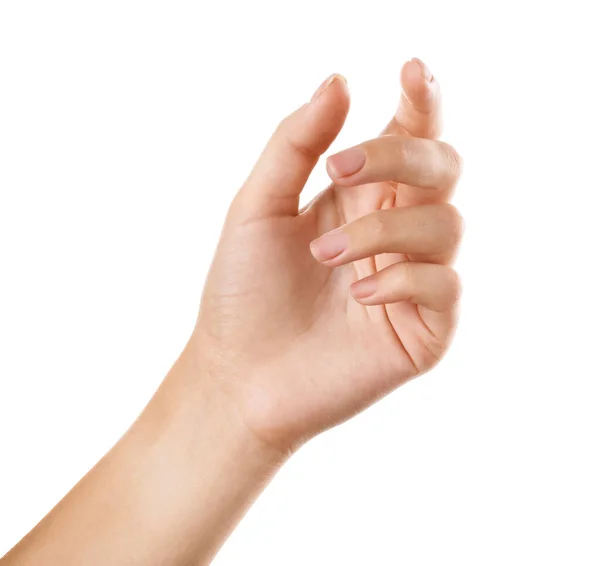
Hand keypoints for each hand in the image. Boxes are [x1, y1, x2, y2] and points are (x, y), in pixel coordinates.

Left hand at [192, 59, 462, 454]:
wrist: (238, 374)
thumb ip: (296, 144)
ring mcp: (414, 280)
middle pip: (442, 167)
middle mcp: (395, 232)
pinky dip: (403, 278)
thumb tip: (340, 79)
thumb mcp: (258, 207)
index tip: (411, 70)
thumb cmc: (243, 291)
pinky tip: (357, 295)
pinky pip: (445, 285)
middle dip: (401, 155)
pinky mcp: (425, 329)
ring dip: (384, 229)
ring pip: (445, 224)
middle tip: (340, 169)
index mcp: (361, 198)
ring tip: (324, 254)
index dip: (422, 101)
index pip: (410, 137)